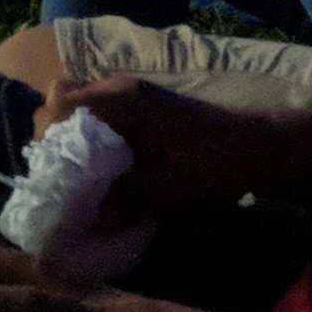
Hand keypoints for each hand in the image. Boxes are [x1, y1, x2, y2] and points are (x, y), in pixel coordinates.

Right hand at [29, 73, 271, 218]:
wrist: (259, 146)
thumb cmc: (223, 161)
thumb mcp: (179, 187)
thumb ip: (132, 200)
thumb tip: (88, 222)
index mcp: (127, 99)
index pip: (62, 103)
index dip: (51, 139)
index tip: (60, 177)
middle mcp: (120, 89)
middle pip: (60, 102)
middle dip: (56, 142)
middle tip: (67, 182)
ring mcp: (126, 96)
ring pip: (75, 109)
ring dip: (71, 143)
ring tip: (82, 181)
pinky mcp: (134, 110)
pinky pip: (94, 118)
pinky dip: (88, 143)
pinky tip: (103, 175)